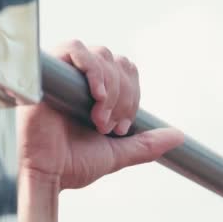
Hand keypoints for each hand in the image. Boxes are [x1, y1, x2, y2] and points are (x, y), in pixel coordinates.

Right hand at [17, 40, 183, 188]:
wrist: (44, 173)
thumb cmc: (72, 164)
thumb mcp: (118, 154)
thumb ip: (147, 144)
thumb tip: (178, 136)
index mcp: (98, 95)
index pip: (128, 73)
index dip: (132, 97)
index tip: (120, 128)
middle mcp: (82, 81)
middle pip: (119, 63)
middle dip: (123, 96)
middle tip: (107, 126)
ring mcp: (66, 74)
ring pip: (102, 56)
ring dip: (109, 89)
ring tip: (97, 118)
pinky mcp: (46, 71)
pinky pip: (75, 48)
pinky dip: (92, 69)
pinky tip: (95, 95)